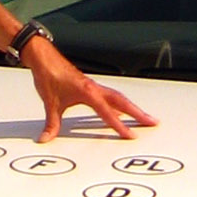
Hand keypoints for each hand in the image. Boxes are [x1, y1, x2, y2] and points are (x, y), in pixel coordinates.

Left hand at [26, 36, 154, 144]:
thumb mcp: (50, 102)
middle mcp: (94, 88)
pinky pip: (110, 96)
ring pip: (119, 98)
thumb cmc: (49, 75)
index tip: (130, 135)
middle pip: (122, 101)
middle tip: (153, 121)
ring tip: (145, 117)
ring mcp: (94, 86)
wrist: (43, 57)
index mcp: (87, 91)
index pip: (107, 112)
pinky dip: (119, 104)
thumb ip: (51, 123)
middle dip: (138, 113)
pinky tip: (122, 112)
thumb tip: (46, 138)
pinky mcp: (90, 86)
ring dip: (132, 107)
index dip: (119, 125)